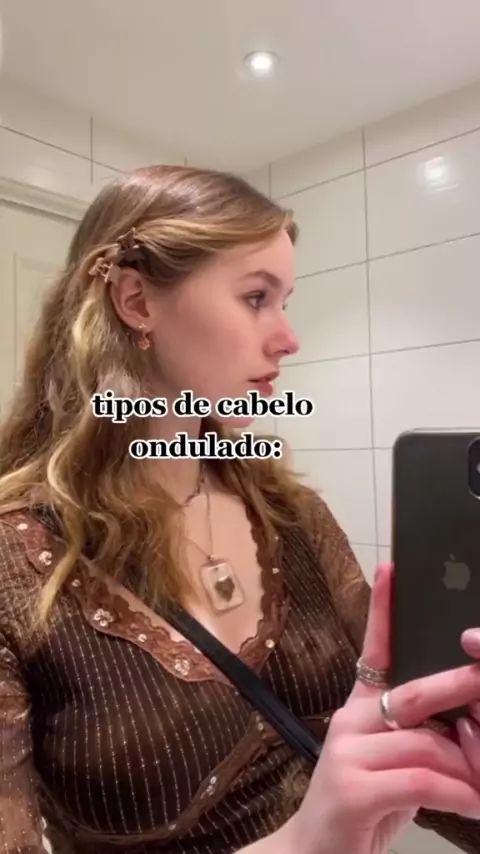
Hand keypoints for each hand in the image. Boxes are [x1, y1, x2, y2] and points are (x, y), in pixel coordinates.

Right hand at [284, 564, 479, 853]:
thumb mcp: (395, 767)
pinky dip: (456, 792)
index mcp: (358, 710)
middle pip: (413, 691)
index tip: (391, 569)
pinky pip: (421, 778)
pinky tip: (472, 804)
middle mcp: (349, 721)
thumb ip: (421, 742)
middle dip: (458, 687)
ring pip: (426, 742)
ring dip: (467, 767)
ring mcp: (347, 752)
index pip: (373, 650)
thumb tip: (467, 727)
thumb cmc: (365, 809)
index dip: (384, 609)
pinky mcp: (353, 787)